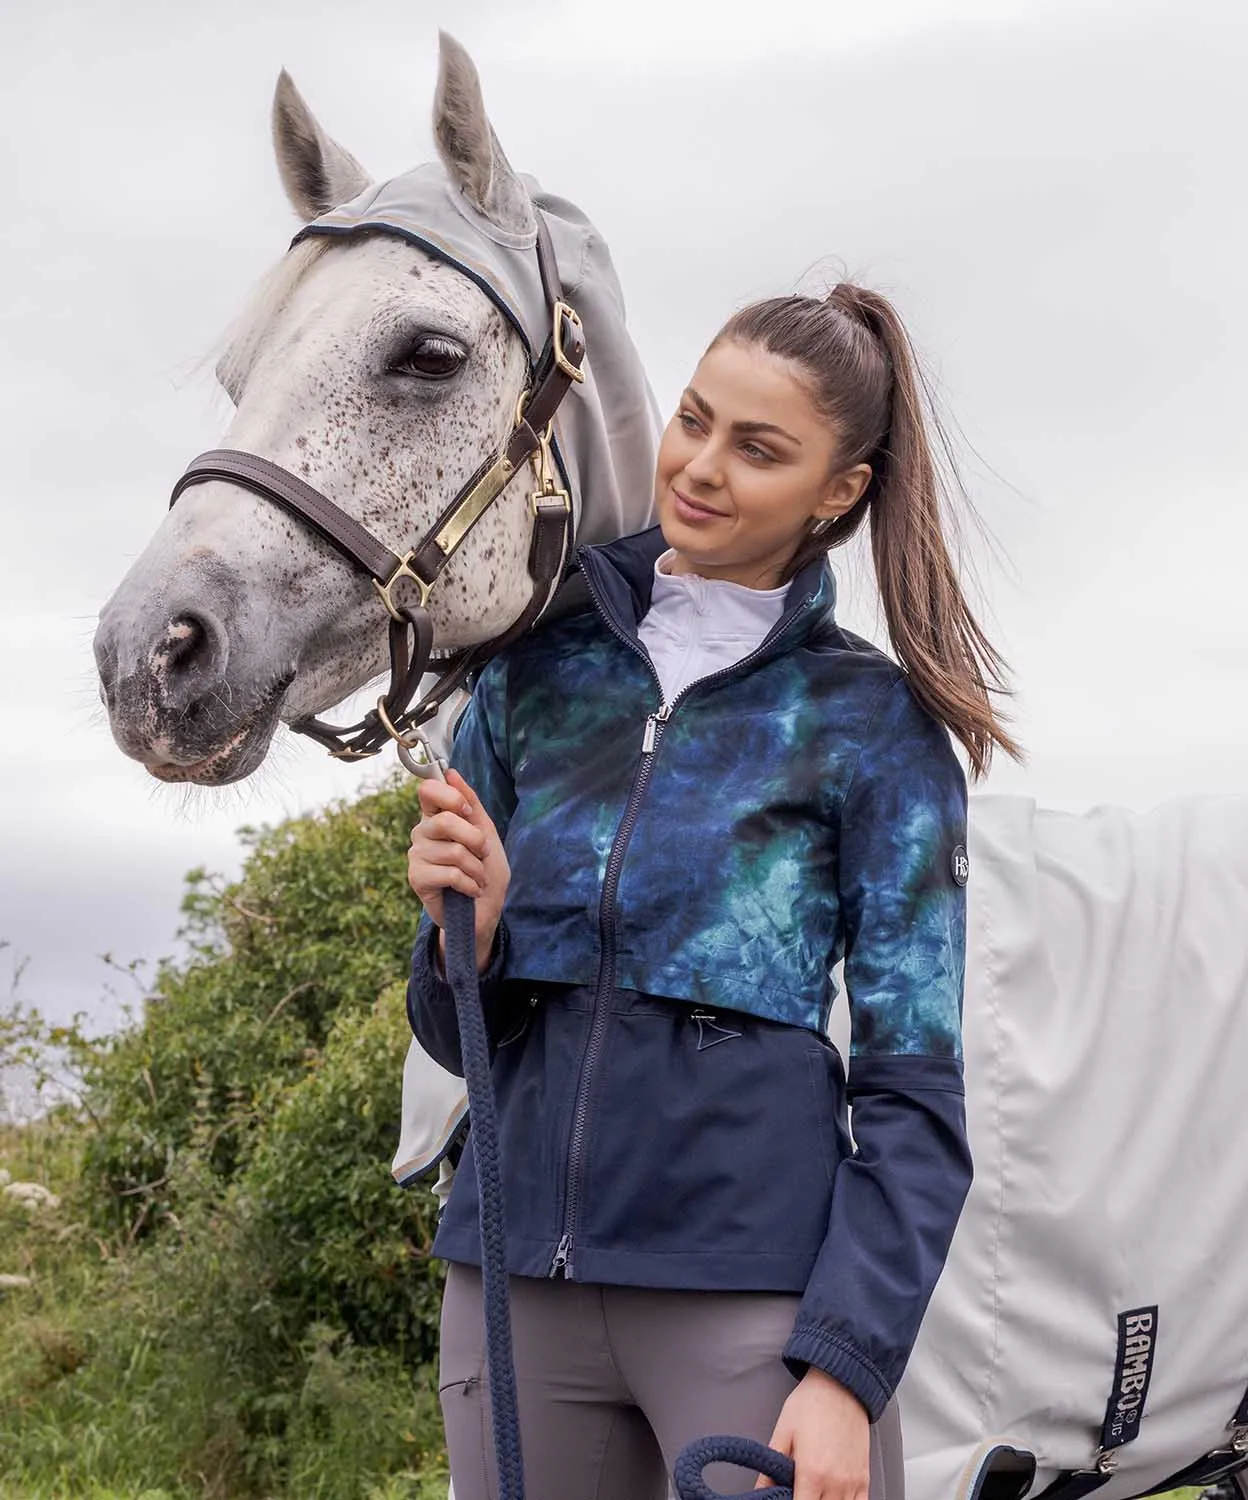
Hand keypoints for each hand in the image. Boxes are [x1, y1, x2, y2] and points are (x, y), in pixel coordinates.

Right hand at [407, 770, 508, 971]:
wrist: (484, 909)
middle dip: (475, 839)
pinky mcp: (417, 879)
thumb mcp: (485, 830)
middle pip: (445, 821)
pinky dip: (469, 883)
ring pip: (453, 850)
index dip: (450, 797)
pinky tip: (470, 889)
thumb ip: (470, 801)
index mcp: (436, 816)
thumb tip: (451, 772)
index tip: (467, 810)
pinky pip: (449, 873)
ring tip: (477, 876)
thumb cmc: (485, 868)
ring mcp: (417, 855)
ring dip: (476, 867)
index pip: (428, 791)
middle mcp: (422, 832)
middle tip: (483, 853)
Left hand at [755, 1368, 870, 1499]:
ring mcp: (852, 1482)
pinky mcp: (864, 1477)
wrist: (840, 1384)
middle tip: (798, 1492)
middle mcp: (835, 1482)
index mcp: (811, 1473)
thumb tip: (758, 1491)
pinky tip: (832, 1498)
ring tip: (813, 1493)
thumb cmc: (810, 1404)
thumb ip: (769, 1470)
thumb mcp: (783, 1433)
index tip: (785, 1498)